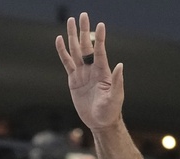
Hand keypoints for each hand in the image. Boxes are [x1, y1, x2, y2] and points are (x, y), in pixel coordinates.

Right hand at [55, 13, 123, 131]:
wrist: (100, 121)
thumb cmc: (110, 111)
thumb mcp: (115, 97)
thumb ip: (117, 82)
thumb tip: (120, 65)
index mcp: (103, 71)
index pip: (100, 51)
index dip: (100, 38)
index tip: (100, 24)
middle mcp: (92, 69)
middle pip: (86, 46)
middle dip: (84, 30)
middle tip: (82, 15)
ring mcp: (82, 73)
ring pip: (75, 51)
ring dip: (73, 36)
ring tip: (70, 21)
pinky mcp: (73, 80)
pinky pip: (67, 63)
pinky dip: (62, 52)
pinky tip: (59, 40)